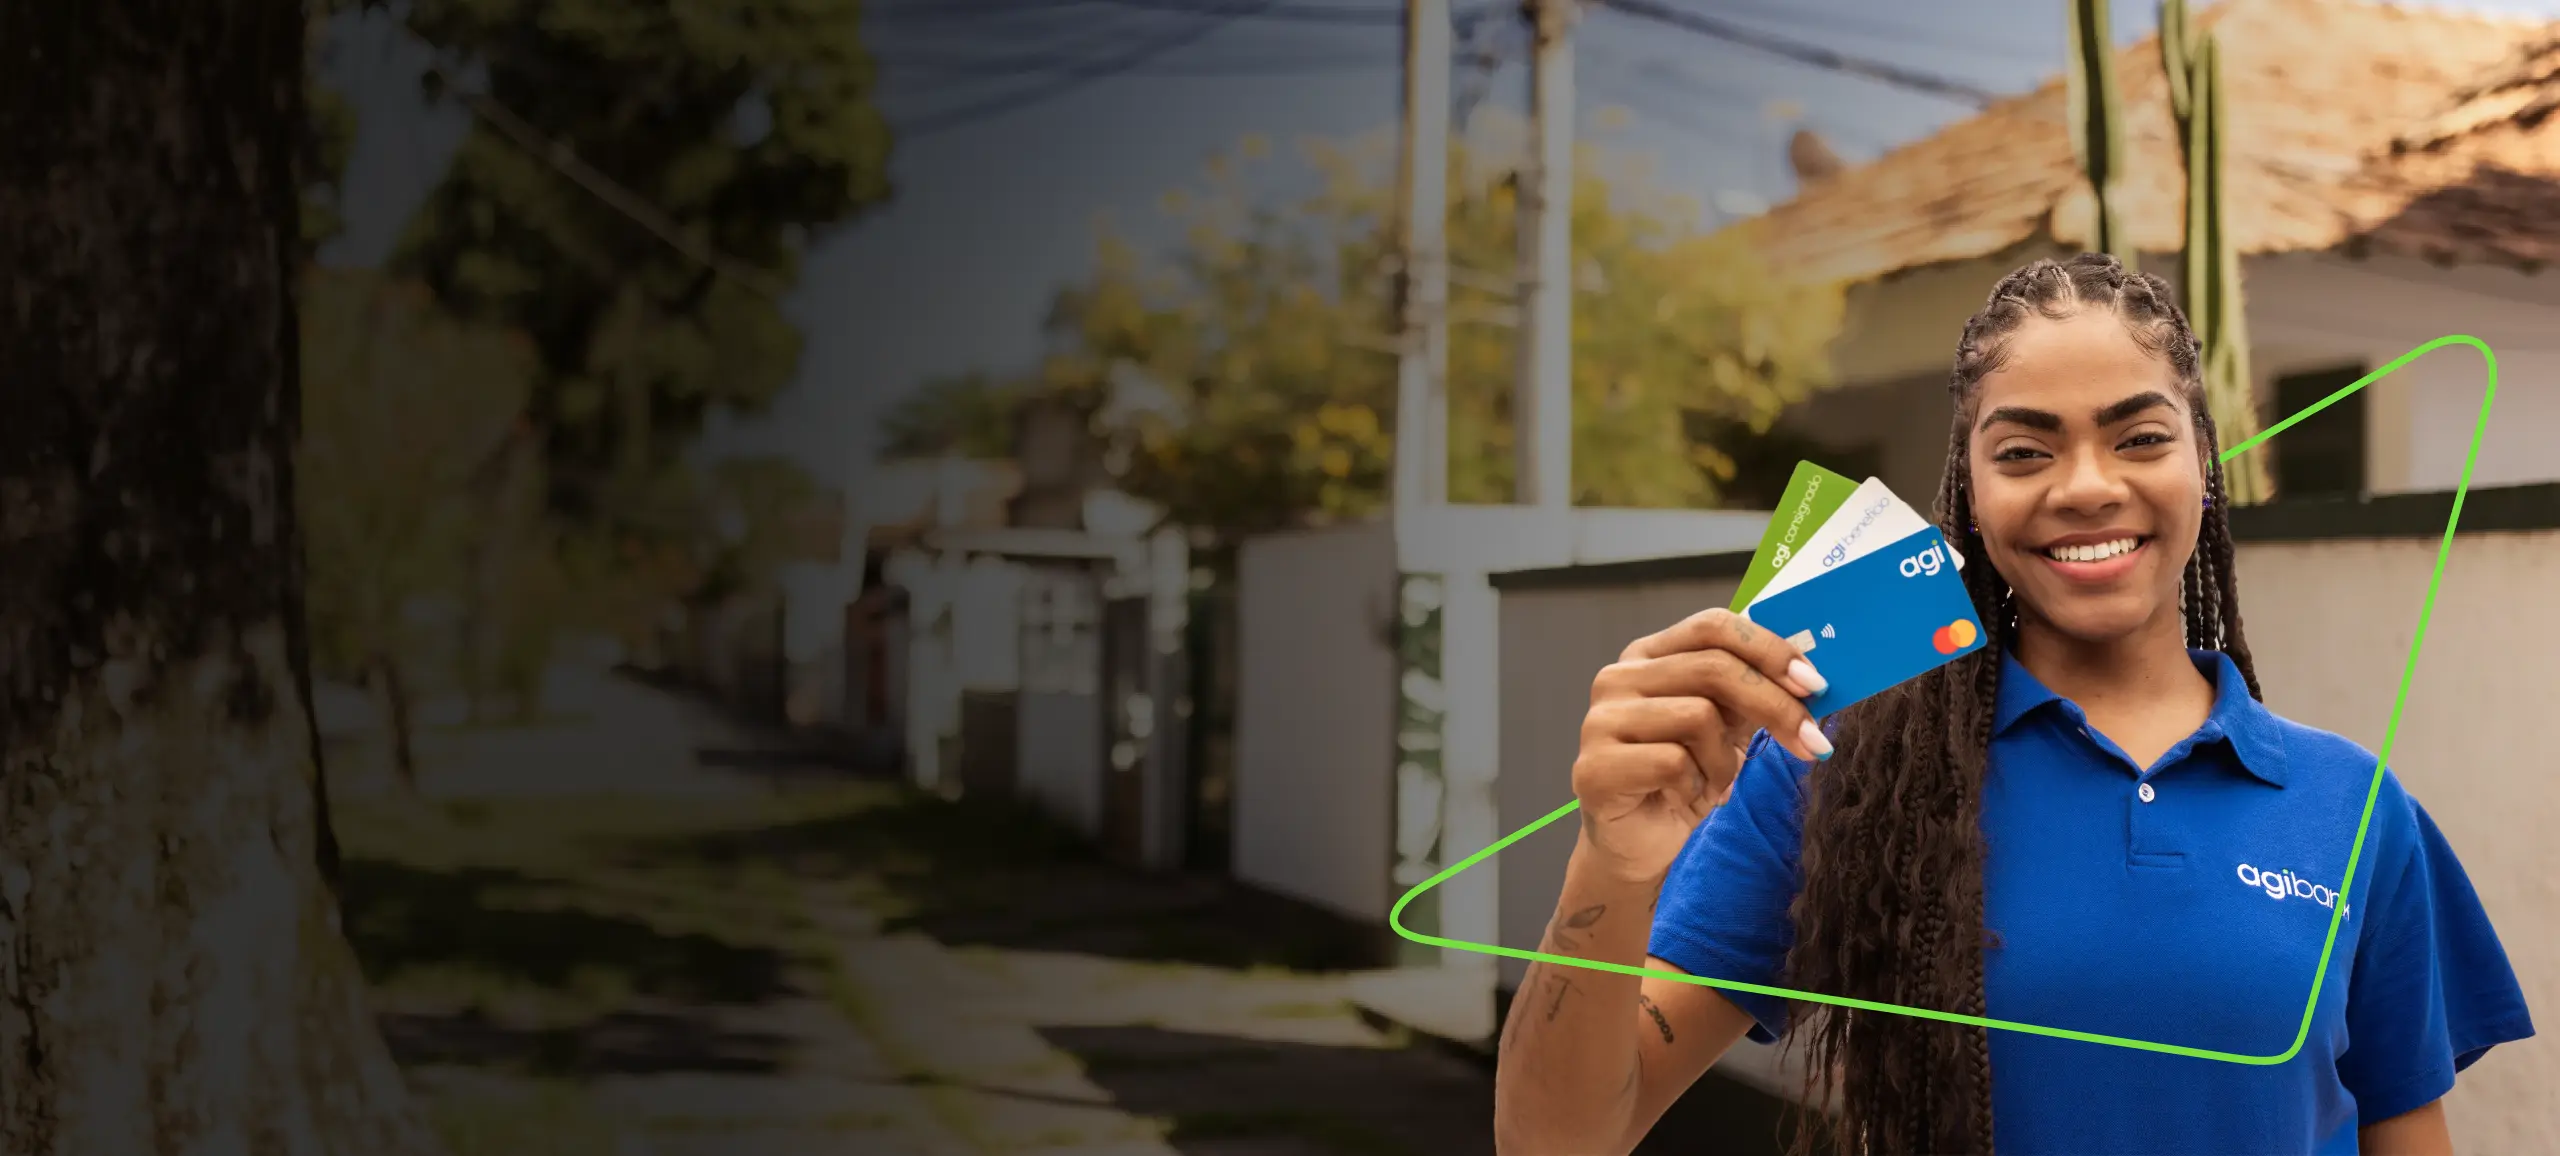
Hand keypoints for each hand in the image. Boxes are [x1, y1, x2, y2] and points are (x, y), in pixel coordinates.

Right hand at [1571, 607, 1828, 883]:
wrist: (1641, 846)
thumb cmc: (1687, 781)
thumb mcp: (1727, 726)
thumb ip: (1754, 690)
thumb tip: (1813, 675)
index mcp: (1650, 656)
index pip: (1713, 626)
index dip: (1769, 649)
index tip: (1814, 684)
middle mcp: (1618, 678)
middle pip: (1714, 667)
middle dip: (1776, 707)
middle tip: (1813, 742)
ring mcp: (1600, 721)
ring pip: (1697, 716)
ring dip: (1725, 762)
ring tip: (1715, 784)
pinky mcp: (1595, 768)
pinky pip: (1673, 762)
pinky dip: (1696, 788)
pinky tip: (1686, 800)